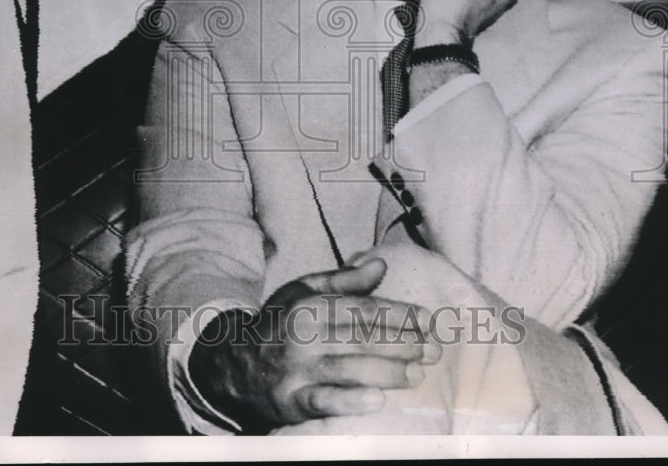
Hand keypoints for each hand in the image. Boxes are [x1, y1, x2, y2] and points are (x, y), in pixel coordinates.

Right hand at [188, 258, 440, 428]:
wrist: (234, 363)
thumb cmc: (279, 323)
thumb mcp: (303, 291)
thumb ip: (344, 281)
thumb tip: (381, 265)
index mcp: (310, 305)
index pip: (363, 309)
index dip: (399, 314)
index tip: (428, 320)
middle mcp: (304, 335)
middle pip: (362, 338)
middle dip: (403, 344)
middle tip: (434, 351)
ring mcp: (297, 369)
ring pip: (349, 369)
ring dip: (388, 372)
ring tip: (417, 375)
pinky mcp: (291, 401)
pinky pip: (323, 401)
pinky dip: (349, 402)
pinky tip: (376, 401)